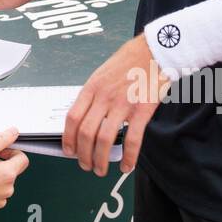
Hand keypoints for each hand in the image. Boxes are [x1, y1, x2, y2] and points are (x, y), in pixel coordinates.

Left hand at [62, 35, 168, 176]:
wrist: (154, 51)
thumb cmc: (127, 63)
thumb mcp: (101, 74)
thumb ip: (92, 95)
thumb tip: (83, 118)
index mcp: (91, 88)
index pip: (72, 118)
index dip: (68, 138)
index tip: (69, 151)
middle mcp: (104, 97)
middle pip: (86, 132)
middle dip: (83, 154)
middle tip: (86, 165)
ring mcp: (122, 104)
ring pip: (104, 139)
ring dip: (100, 159)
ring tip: (100, 169)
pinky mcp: (142, 110)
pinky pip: (132, 140)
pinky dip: (128, 157)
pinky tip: (126, 167)